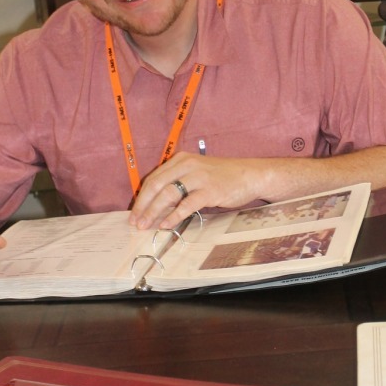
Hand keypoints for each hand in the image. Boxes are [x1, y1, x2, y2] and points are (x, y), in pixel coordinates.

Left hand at [130, 152, 266, 230]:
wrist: (250, 175)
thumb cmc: (222, 177)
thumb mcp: (196, 174)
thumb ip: (177, 184)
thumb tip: (155, 207)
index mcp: (181, 159)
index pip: (154, 178)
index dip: (141, 197)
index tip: (135, 213)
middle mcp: (187, 165)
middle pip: (157, 185)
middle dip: (143, 205)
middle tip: (136, 222)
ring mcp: (199, 177)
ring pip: (168, 194)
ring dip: (154, 212)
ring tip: (146, 226)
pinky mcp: (210, 190)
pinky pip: (187, 204)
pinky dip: (174, 216)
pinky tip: (166, 225)